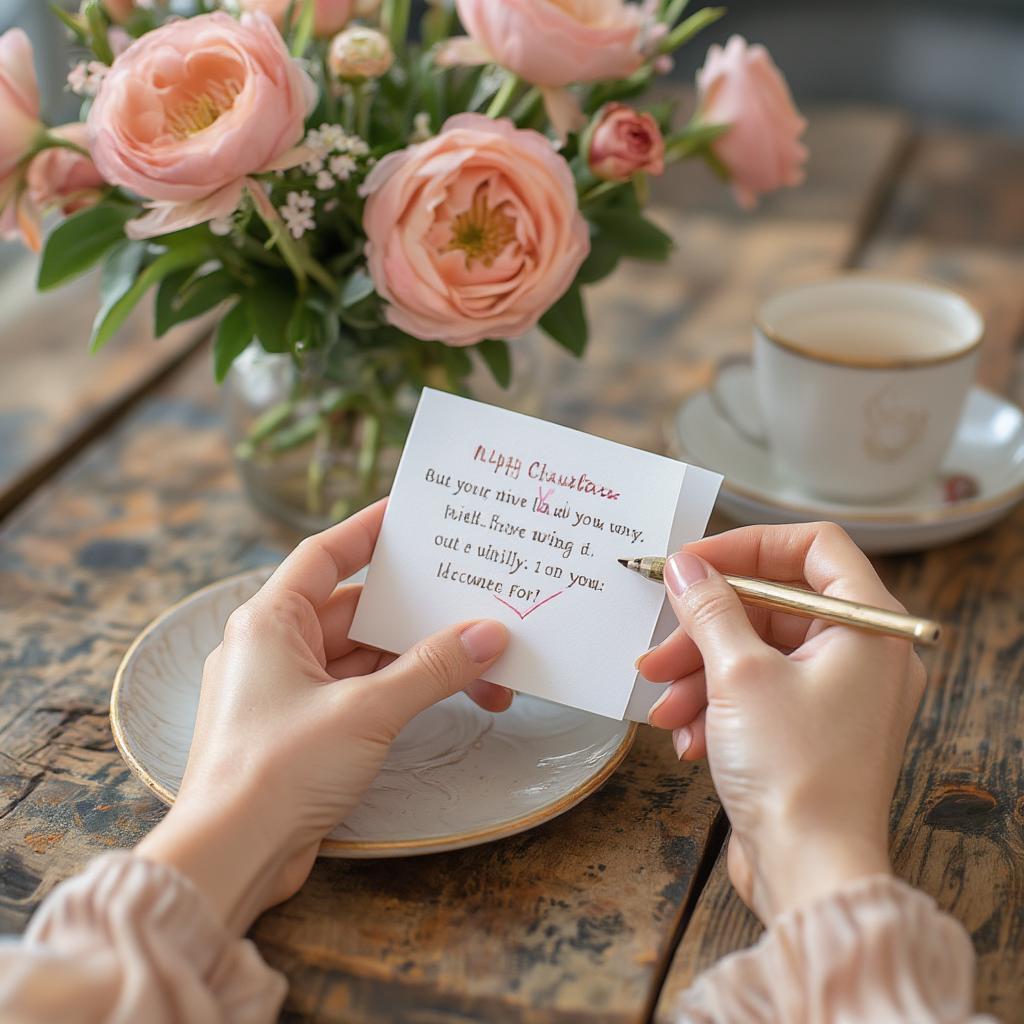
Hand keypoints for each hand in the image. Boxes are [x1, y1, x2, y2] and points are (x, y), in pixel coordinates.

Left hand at [137, 500, 509, 932]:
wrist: (228, 858)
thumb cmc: (278, 769)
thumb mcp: (366, 710)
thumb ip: (432, 669)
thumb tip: (490, 635)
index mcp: (269, 621)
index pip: (326, 554)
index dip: (369, 529)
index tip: (413, 515)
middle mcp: (274, 648)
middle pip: (356, 611)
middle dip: (418, 614)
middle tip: (474, 599)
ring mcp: (288, 692)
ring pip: (364, 657)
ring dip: (418, 662)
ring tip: (483, 665)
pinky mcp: (302, 732)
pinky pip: (361, 692)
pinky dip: (401, 692)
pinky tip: (448, 697)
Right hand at [638, 523, 924, 922]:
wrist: (810, 873)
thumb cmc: (795, 770)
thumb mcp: (739, 674)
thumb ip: (710, 608)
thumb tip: (685, 566)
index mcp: (869, 626)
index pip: (814, 546)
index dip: (748, 546)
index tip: (693, 563)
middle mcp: (862, 654)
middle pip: (774, 605)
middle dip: (707, 626)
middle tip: (659, 647)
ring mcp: (838, 694)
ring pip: (757, 651)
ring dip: (700, 672)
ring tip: (661, 702)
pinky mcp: (811, 730)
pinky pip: (758, 692)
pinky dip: (716, 704)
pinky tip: (684, 736)